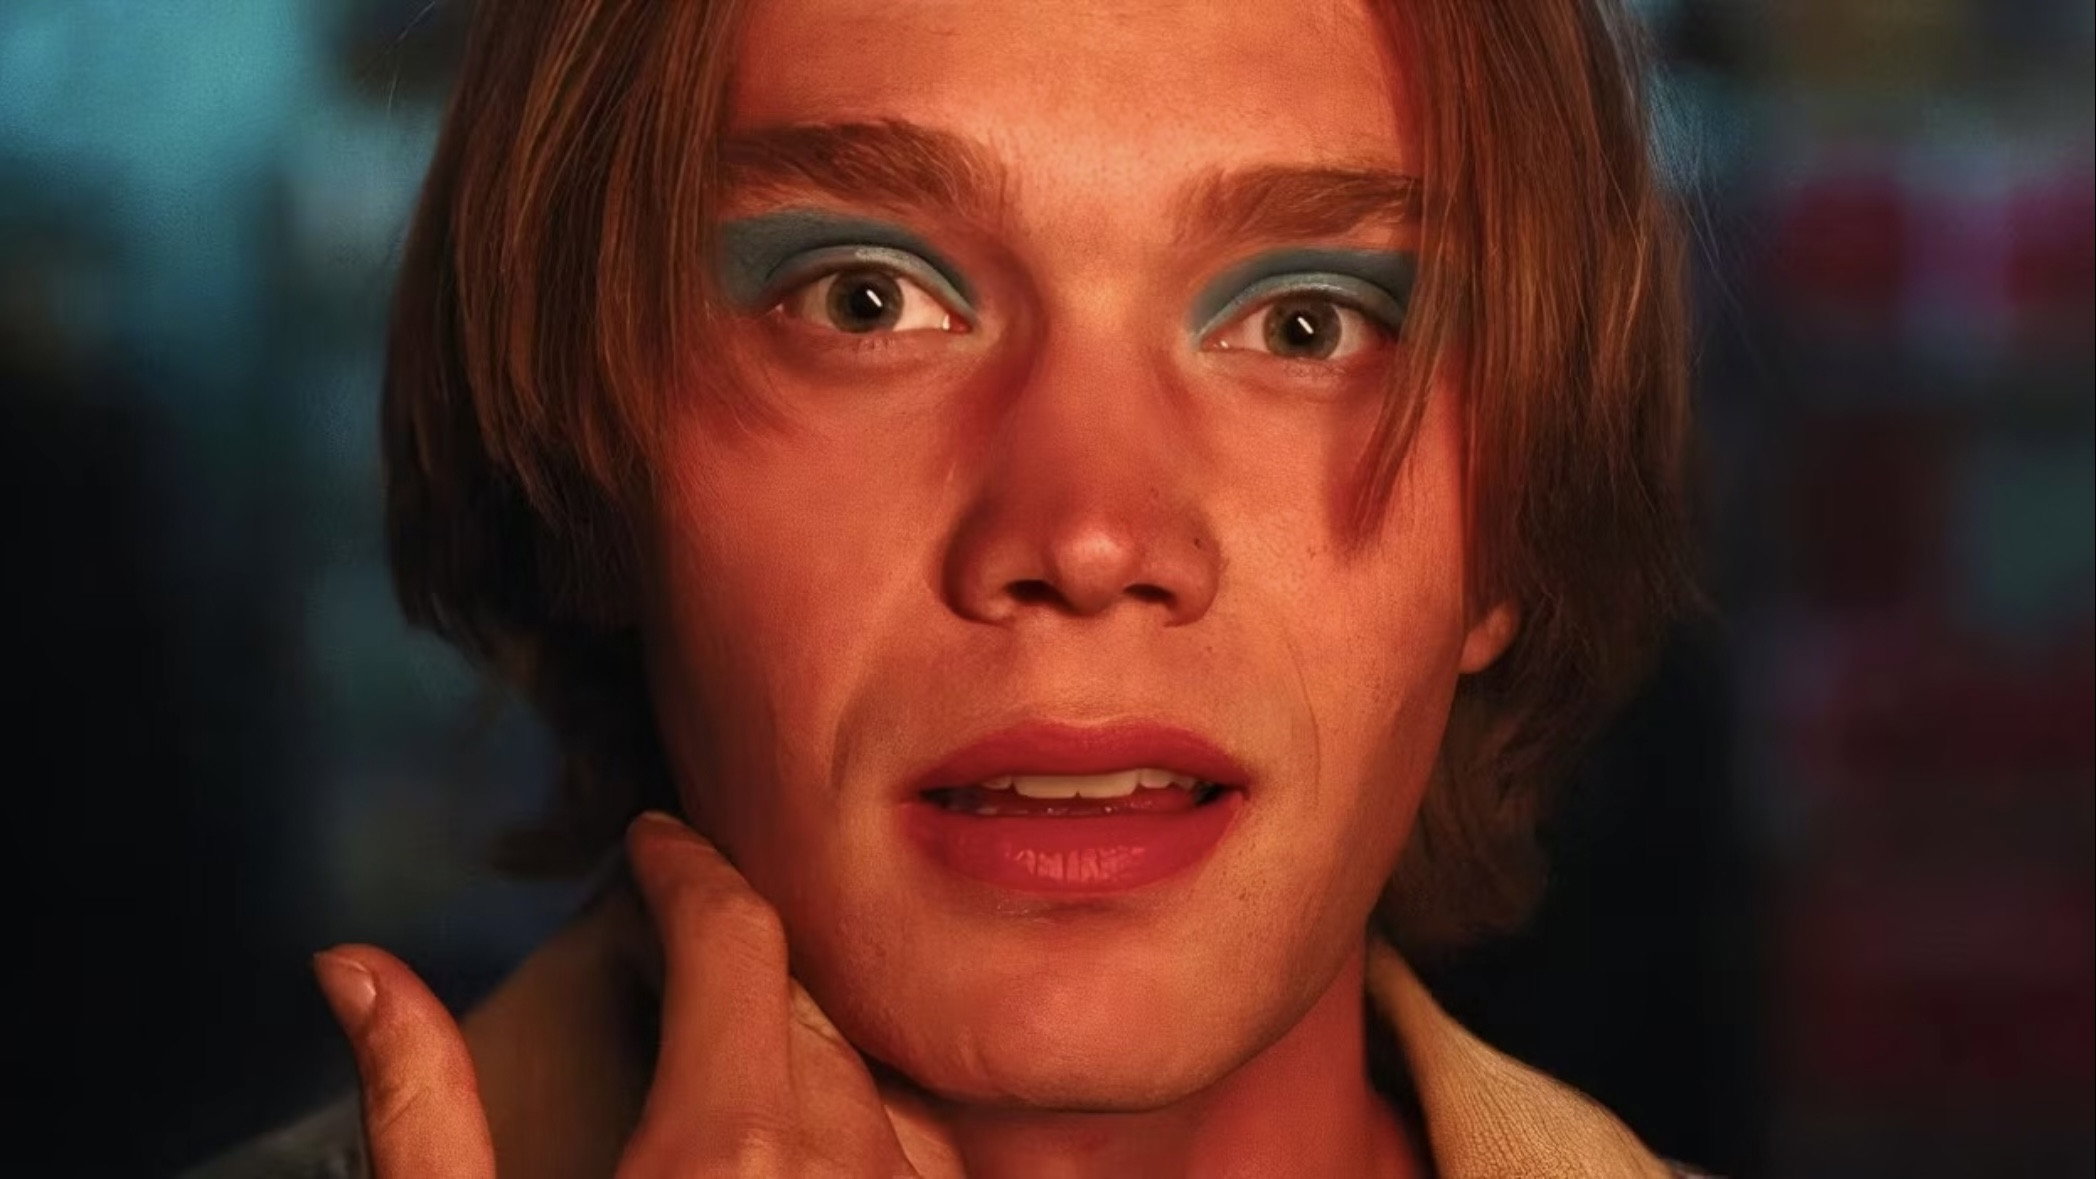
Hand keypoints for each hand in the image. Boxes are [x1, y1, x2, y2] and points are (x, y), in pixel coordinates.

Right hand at [313, 812, 966, 1176]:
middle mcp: (840, 1170)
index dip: (688, 869)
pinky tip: (803, 1147)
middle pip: (802, 1002)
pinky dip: (864, 1129)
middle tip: (670, 949)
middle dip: (732, 962)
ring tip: (729, 1060)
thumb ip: (420, 1113)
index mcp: (721, 1152)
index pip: (733, 935)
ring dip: (799, 1049)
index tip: (657, 841)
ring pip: (871, 1077)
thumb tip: (352, 971)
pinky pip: (920, 1153)